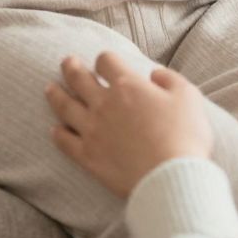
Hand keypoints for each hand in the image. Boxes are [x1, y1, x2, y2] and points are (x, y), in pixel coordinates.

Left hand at [46, 52, 213, 197]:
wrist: (170, 177)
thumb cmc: (185, 137)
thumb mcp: (188, 97)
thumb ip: (169, 79)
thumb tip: (154, 74)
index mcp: (128, 86)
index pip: (107, 61)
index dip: (106, 59)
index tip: (106, 63)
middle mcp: (105, 104)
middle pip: (79, 79)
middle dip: (71, 68)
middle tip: (66, 62)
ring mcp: (93, 130)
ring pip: (66, 107)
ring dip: (56, 95)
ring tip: (49, 88)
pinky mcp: (88, 156)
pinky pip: (66, 141)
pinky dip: (58, 134)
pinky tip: (54, 130)